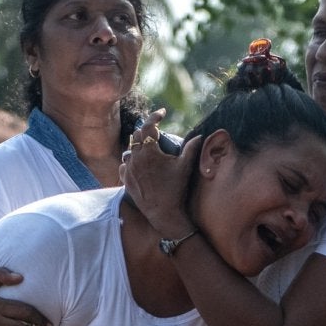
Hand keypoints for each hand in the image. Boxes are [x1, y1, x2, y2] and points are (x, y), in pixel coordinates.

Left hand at [118, 110, 198, 238]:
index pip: (149, 125)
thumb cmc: (176, 189)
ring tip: (148, 148)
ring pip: (129, 149)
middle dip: (147, 131)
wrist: (163, 213)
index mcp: (150, 152)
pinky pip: (124, 164)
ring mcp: (129, 169)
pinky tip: (139, 164)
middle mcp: (136, 158)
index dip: (155, 116)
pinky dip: (131, 161)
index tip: (162, 113)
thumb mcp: (185, 167)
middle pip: (137, 135)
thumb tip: (200, 135)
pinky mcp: (125, 180)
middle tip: (157, 133)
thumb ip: (191, 148)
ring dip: (138, 146)